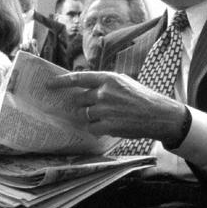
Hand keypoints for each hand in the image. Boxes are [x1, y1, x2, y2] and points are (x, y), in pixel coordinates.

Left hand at [46, 71, 185, 141]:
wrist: (157, 114)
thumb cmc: (140, 97)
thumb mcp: (123, 82)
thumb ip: (103, 83)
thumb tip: (83, 86)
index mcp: (108, 78)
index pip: (78, 78)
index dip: (61, 82)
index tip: (48, 85)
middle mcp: (104, 92)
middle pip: (79, 100)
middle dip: (83, 105)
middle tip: (95, 107)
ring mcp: (105, 109)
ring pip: (84, 114)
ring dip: (90, 117)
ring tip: (107, 117)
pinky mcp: (108, 125)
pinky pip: (91, 127)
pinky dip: (96, 128)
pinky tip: (108, 126)